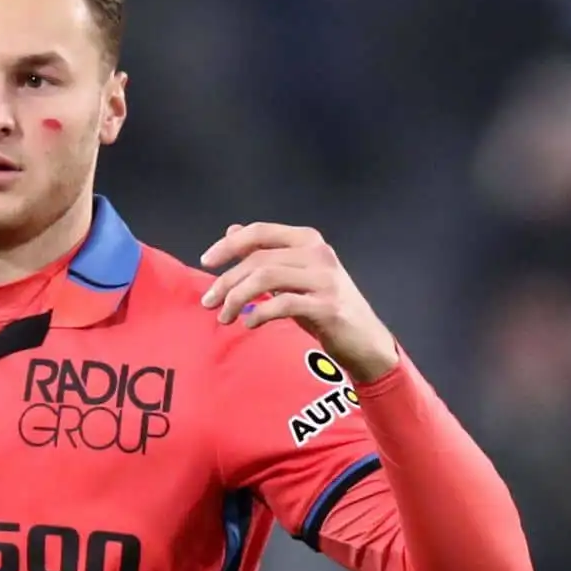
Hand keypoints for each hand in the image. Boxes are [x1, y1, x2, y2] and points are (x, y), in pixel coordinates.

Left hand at [199, 222, 398, 382]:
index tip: (206, 262)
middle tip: (209, 302)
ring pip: (266, 278)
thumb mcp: (293, 275)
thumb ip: (266, 253)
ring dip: (237, 298)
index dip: (229, 244)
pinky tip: (249, 323)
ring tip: (225, 316)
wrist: (364, 340)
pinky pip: (283, 304)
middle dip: (227, 281)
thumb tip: (231, 230)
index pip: (261, 232)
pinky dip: (259, 313)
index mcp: (309, 240)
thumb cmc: (323, 306)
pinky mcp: (328, 307)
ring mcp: (326, 279)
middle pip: (259, 259)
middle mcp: (319, 254)